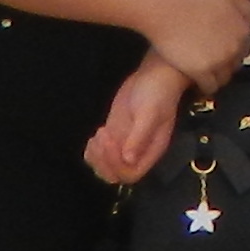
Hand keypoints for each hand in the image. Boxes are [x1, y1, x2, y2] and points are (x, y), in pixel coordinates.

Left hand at [85, 56, 188, 186]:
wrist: (154, 75)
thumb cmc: (157, 93)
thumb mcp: (149, 114)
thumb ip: (139, 137)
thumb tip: (128, 160)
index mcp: (151, 151)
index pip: (131, 174)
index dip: (116, 166)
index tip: (111, 143)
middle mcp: (138, 152)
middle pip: (116, 175)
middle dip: (104, 161)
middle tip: (103, 136)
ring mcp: (124, 144)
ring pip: (105, 166)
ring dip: (96, 156)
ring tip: (100, 134)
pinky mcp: (115, 135)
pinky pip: (100, 154)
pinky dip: (93, 151)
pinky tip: (95, 137)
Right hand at [153, 0, 249, 93]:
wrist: (164, 8)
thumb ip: (242, 7)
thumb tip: (248, 16)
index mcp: (243, 26)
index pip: (246, 45)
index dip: (232, 47)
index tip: (223, 49)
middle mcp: (237, 43)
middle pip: (236, 61)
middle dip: (226, 62)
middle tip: (211, 60)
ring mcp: (221, 58)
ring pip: (225, 76)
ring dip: (217, 75)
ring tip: (204, 73)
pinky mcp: (204, 71)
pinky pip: (211, 86)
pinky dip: (205, 86)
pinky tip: (197, 83)